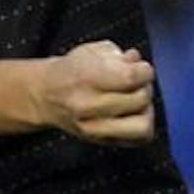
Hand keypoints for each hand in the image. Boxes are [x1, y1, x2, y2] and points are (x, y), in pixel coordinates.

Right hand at [39, 41, 156, 143]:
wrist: (47, 96)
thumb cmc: (73, 71)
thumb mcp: (92, 51)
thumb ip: (118, 55)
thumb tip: (136, 61)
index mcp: (85, 78)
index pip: (130, 77)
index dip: (144, 70)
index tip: (140, 67)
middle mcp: (88, 106)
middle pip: (140, 99)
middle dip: (144, 86)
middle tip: (136, 81)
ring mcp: (95, 128)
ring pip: (143, 125)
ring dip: (146, 109)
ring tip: (135, 99)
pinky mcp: (103, 142)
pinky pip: (140, 138)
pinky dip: (143, 124)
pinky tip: (133, 112)